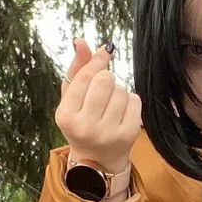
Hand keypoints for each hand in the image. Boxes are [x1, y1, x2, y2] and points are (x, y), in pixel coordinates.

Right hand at [55, 39, 141, 173]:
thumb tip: (81, 41)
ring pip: (121, 90)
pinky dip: (131, 100)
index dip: (96, 62)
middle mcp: (86, 126)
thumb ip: (76, 69)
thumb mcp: (71, 99)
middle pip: (105, 80)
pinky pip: (135, 100)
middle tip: (103, 91)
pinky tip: (122, 111)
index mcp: (66, 116)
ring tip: (111, 105)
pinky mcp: (128, 134)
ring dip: (119, 91)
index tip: (105, 54)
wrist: (97, 160)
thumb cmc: (81, 122)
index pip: (84, 78)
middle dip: (106, 79)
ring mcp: (108, 132)